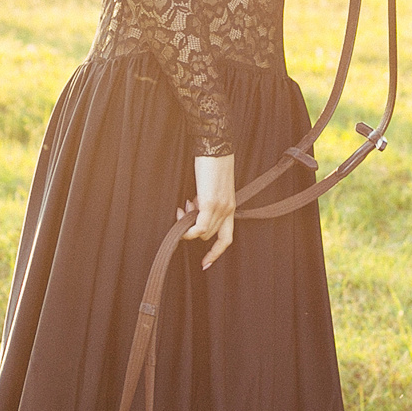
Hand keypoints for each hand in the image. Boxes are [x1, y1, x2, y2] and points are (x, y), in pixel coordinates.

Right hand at [187, 152, 235, 267]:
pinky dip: (188, 230)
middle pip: (209, 235)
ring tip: (183, 208)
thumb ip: (206, 201)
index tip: (205, 263)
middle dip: (193, 229)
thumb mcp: (212, 187)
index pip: (227, 238)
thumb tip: (192, 211)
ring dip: (188, 225)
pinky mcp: (210, 203)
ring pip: (203, 233)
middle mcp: (228, 210)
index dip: (216, 253)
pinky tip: (181, 219)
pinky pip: (198, 228)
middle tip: (183, 211)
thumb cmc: (212, 163)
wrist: (215, 147)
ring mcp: (220, 208)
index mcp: (230, 206)